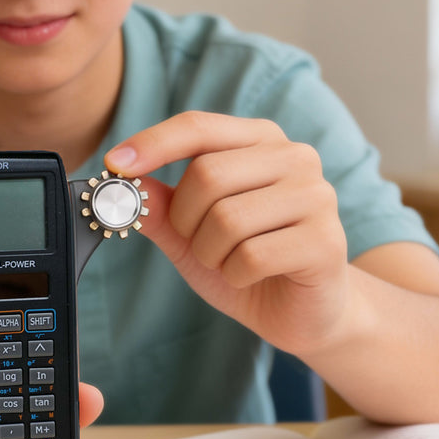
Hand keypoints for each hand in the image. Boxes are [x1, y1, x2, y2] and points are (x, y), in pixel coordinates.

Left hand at [105, 111, 351, 357]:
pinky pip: (251, 256)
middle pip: (207, 175)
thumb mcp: (191, 233)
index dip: (153, 143)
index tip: (114, 164)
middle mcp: (295, 157)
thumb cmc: (246, 263)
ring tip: (230, 262)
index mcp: (260, 141)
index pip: (198, 126)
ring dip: (211, 253)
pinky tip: (252, 277)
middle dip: (186, 220)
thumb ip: (160, 206)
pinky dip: (235, 275)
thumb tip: (121, 181)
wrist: (301, 312)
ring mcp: (316, 196)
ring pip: (227, 218)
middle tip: (199, 242)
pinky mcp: (325, 240)